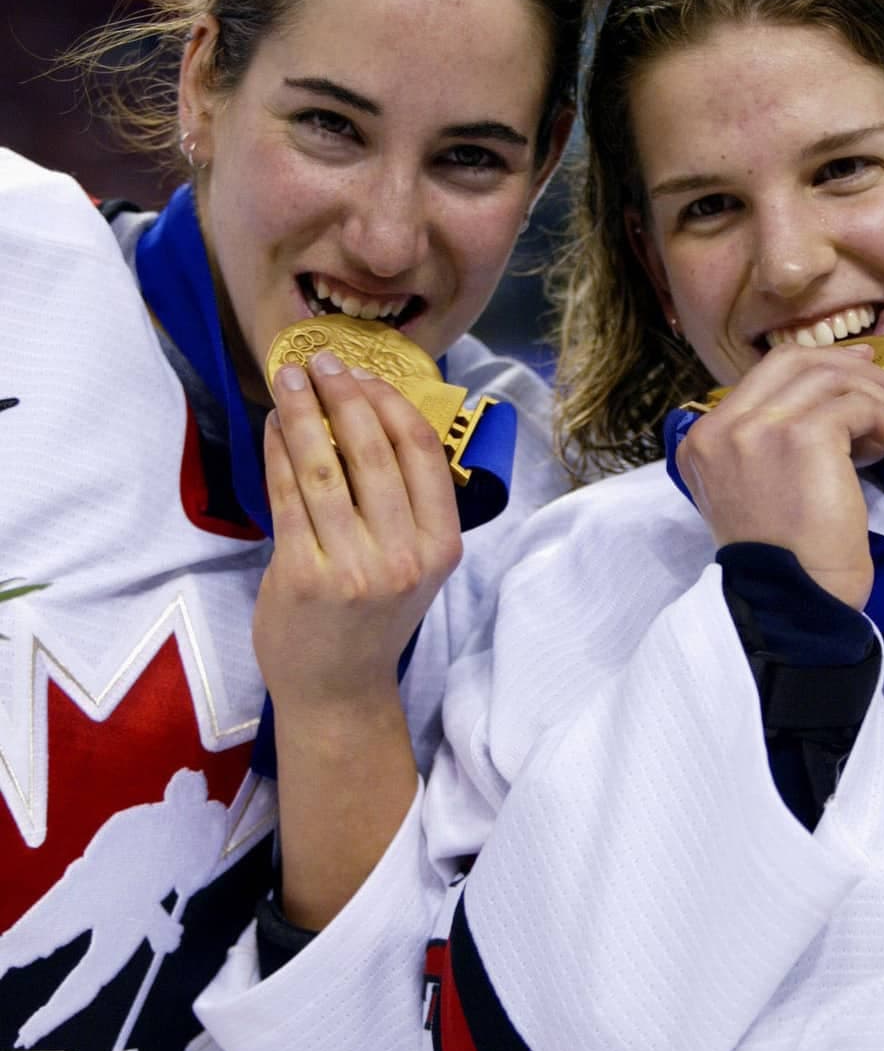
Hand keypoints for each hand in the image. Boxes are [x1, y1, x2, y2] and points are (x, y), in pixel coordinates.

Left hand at [253, 350, 461, 720]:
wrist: (339, 689)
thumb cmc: (374, 619)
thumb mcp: (415, 565)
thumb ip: (407, 504)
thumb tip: (373, 414)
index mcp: (442, 547)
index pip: (423, 453)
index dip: (392, 403)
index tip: (365, 375)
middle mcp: (404, 556)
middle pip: (374, 451)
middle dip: (343, 394)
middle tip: (320, 361)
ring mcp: (353, 568)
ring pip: (326, 468)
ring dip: (303, 413)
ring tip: (288, 380)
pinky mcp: (305, 576)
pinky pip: (288, 497)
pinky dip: (279, 453)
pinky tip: (274, 427)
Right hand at [676, 342, 883, 609]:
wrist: (790, 602)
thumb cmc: (786, 566)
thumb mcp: (760, 495)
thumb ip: (774, 448)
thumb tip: (841, 406)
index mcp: (703, 443)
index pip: (762, 378)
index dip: (817, 368)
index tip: (860, 373)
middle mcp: (722, 427)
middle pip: (793, 362)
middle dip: (851, 367)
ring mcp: (759, 427)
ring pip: (835, 382)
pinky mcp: (803, 435)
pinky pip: (862, 409)